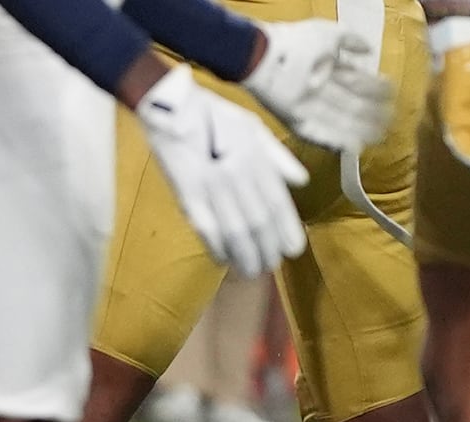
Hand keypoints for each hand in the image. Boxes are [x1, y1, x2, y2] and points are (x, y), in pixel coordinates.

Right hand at [137, 64, 308, 276]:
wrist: (169, 104)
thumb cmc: (211, 113)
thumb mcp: (252, 126)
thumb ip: (277, 156)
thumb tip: (300, 181)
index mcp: (255, 157)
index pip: (277, 202)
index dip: (287, 229)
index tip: (293, 250)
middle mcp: (238, 173)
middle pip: (258, 221)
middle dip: (266, 248)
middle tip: (270, 266)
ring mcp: (211, 185)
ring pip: (235, 229)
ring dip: (244, 254)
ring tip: (250, 270)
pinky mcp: (186, 193)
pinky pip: (205, 227)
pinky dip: (215, 246)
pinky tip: (223, 259)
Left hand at [242, 19, 394, 153]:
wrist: (262, 55)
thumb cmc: (294, 41)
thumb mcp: (329, 34)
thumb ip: (350, 41)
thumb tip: (369, 50)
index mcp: (326, 68)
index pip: (355, 81)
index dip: (374, 88)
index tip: (391, 94)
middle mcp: (317, 89)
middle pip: (349, 104)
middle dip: (371, 113)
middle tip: (391, 121)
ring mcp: (305, 105)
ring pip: (336, 121)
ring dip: (358, 130)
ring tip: (378, 137)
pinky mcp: (292, 120)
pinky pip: (315, 134)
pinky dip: (333, 140)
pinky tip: (352, 146)